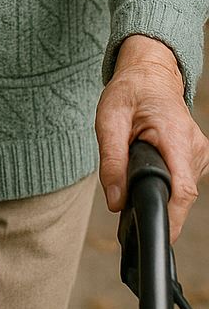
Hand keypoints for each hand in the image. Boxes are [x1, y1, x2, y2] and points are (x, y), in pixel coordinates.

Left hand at [95, 34, 208, 240]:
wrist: (150, 74)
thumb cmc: (130, 92)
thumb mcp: (109, 120)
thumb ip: (111, 161)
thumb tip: (115, 201)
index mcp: (175, 136)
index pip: (183, 189)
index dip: (173, 217)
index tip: (158, 235)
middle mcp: (195, 147)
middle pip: (181, 195)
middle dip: (156, 202)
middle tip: (126, 197)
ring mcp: (199, 153)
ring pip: (181, 191)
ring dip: (158, 190)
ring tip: (136, 170)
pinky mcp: (196, 158)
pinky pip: (182, 182)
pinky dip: (164, 182)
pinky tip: (149, 168)